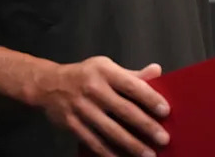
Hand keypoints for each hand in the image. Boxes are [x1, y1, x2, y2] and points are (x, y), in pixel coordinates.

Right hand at [32, 55, 169, 156]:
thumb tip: (157, 71)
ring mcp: (82, 108)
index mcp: (105, 72)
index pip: (132, 85)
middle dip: (146, 126)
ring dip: (132, 144)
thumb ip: (132, 74)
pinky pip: (95, 142)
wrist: (48, 85)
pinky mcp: (73, 125)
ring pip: (111, 130)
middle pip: (124, 110)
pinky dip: (110, 153)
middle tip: (163, 138)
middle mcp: (94, 89)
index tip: (165, 111)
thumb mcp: (106, 67)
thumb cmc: (84, 75)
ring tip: (148, 154)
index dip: (150, 98)